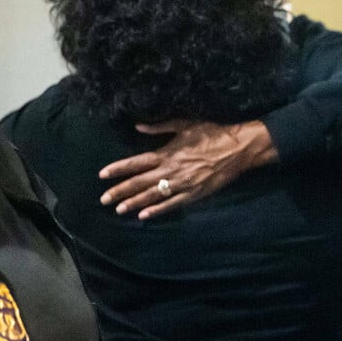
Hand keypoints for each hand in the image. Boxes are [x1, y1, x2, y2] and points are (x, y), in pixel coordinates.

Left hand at [99, 119, 277, 218]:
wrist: (239, 148)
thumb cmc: (213, 133)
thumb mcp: (186, 124)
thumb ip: (160, 127)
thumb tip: (138, 126)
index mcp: (168, 153)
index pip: (136, 163)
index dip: (118, 169)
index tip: (102, 175)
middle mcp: (172, 170)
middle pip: (140, 182)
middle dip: (120, 191)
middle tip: (104, 200)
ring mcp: (183, 184)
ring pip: (153, 195)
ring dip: (135, 203)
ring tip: (119, 210)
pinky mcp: (195, 193)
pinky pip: (173, 204)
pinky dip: (158, 210)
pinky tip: (144, 216)